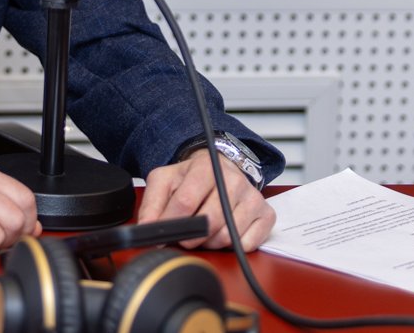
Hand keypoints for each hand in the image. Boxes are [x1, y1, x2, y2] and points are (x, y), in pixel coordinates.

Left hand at [136, 147, 275, 250]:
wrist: (220, 168)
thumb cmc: (191, 177)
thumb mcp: (165, 180)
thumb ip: (152, 203)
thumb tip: (147, 228)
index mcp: (205, 167)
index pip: (185, 202)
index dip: (171, 223)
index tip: (163, 234)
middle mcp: (233, 180)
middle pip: (208, 222)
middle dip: (191, 236)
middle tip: (185, 235)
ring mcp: (252, 197)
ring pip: (226, 236)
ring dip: (209, 242)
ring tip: (204, 231)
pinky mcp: (266, 214)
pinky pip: (246, 244)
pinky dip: (231, 246)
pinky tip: (224, 231)